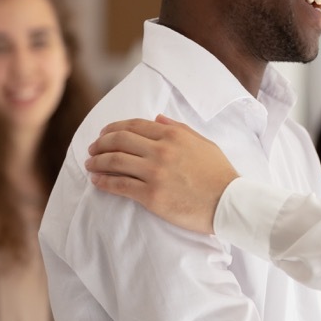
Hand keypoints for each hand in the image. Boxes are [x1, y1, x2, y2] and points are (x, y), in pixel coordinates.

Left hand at [85, 115, 238, 233]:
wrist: (230, 202)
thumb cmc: (220, 174)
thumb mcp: (204, 143)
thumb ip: (179, 128)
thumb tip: (157, 118)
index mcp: (173, 135)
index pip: (134, 126)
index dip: (114, 129)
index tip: (104, 134)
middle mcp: (161, 150)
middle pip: (119, 141)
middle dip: (100, 143)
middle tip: (92, 149)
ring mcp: (155, 173)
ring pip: (114, 161)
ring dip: (97, 162)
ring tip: (90, 164)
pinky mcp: (151, 195)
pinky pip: (119, 185)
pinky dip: (103, 181)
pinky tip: (96, 181)